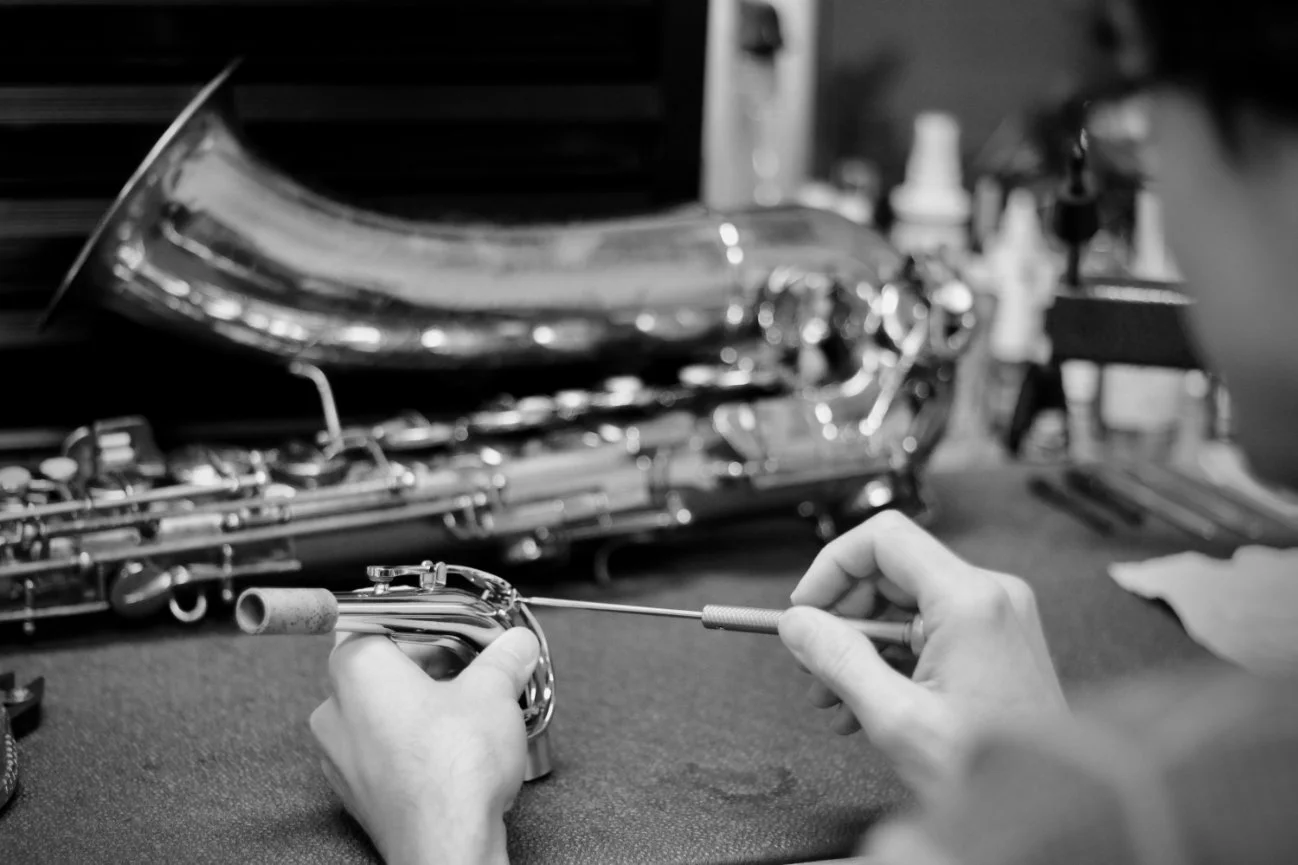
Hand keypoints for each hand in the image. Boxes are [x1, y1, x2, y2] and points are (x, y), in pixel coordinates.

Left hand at [309, 627, 540, 864]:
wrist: (447, 843)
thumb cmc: (454, 770)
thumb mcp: (495, 692)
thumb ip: (505, 658)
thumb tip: (515, 645)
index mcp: (357, 668)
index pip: (383, 621)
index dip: (429, 625)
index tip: (460, 633)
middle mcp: (336, 709)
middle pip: (383, 667)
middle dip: (432, 667)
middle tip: (474, 672)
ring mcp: (340, 755)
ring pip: (382, 711)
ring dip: (423, 706)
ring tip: (469, 712)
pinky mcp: (356, 790)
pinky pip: (382, 750)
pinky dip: (413, 743)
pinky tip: (451, 749)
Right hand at [778, 510, 1067, 802]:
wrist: (1048, 807)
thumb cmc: (992, 772)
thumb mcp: (895, 717)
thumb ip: (838, 660)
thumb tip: (798, 623)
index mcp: (969, 601)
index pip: (883, 538)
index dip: (832, 566)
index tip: (806, 607)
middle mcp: (990, 596)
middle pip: (890, 571)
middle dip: (843, 616)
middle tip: (814, 660)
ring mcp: (996, 617)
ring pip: (903, 605)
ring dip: (861, 647)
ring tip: (834, 697)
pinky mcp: (995, 641)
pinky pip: (926, 631)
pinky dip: (890, 660)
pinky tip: (866, 705)